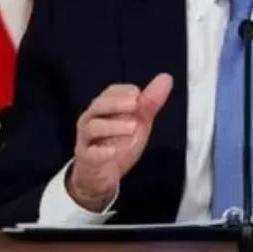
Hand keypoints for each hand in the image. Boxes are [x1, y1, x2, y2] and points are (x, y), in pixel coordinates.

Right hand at [67, 73, 172, 210]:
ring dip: (113, 126)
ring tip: (133, 128)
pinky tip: (114, 151)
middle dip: (116, 103)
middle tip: (135, 105)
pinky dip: (101, 152)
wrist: (100, 173)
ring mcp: (87, 139)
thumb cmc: (118, 141)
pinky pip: (89, 153)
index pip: (112, 92)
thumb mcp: (138, 121)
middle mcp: (92, 118)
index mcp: (105, 107)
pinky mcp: (86, 158)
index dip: (125, 91)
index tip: (138, 95)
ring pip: (93, 127)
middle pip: (98, 105)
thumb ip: (150, 102)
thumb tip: (166, 78)